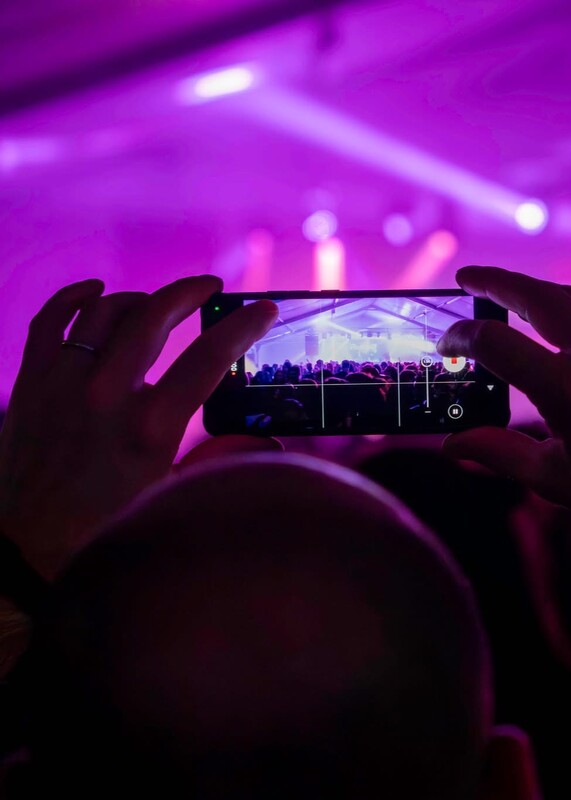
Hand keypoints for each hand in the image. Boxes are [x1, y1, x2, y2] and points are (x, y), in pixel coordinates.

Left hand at [0, 276, 276, 577]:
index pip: (209, 357)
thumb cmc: (106, 531)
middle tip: (211, 287)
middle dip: (190, 292)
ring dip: (139, 298)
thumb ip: (219, 461)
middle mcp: (106, 396)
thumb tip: (269, 443)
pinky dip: (74, 298)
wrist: (28, 553)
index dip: (242, 326)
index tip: (262, 310)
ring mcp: (62, 385)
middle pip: (155, 317)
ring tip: (159, 303)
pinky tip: (95, 291)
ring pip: (105, 312)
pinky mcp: (30, 385)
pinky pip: (51, 321)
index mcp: (151, 428)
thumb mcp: (172, 498)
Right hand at [437, 267, 570, 560]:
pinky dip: (569, 310)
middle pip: (537, 297)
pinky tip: (554, 324)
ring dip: (535, 290)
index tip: (446, 343)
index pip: (498, 344)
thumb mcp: (555, 479)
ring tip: (506, 292)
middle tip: (468, 278)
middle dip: (497, 282)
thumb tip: (451, 446)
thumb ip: (498, 454)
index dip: (463, 339)